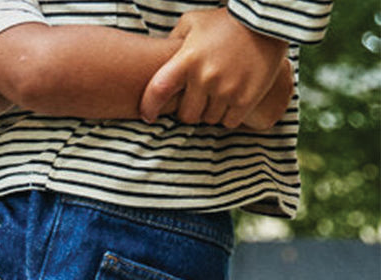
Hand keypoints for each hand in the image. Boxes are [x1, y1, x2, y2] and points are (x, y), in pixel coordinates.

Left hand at [140, 8, 287, 127]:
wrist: (266, 22)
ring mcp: (226, 90)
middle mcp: (205, 77)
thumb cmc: (225, 23)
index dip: (149, 107)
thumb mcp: (193, 23)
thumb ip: (172, 43)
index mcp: (188, 59)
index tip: (148, 115)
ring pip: (208, 120)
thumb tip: (153, 64)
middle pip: (186, 116)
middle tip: (197, 99)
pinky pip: (228, 122)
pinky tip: (232, 99)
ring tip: (218, 94)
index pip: (158, 90)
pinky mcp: (245, 99)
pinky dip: (229, 115)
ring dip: (210, 112)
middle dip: (189, 111)